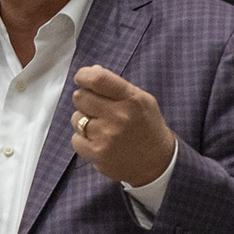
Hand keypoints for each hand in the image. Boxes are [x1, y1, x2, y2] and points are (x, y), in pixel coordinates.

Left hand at [71, 65, 176, 187]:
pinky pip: (76, 139)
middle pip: (80, 97)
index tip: (81, 78)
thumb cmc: (148, 127)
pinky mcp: (98, 155)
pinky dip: (83, 139)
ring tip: (101, 126)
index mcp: (132, 99)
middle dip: (85, 99)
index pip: (98, 79)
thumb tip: (92, 70)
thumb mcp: (142, 100)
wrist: (158, 163)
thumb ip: (117, 85)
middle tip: (96, 106)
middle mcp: (119, 117)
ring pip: (76, 118)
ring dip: (84, 120)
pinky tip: (98, 140)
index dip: (84, 75)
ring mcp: (107, 137)